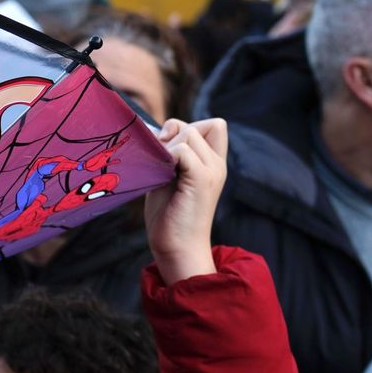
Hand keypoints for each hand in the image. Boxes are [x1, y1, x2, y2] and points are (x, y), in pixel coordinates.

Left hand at [144, 118, 227, 284]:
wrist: (177, 248)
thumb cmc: (169, 216)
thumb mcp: (170, 178)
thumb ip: (171, 156)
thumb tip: (154, 132)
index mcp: (213, 164)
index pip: (215, 125)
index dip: (188, 127)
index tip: (169, 148)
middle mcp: (217, 164)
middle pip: (199, 125)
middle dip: (174, 133)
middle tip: (161, 157)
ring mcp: (212, 171)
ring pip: (188, 132)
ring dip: (167, 145)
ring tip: (159, 169)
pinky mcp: (202, 179)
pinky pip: (183, 148)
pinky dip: (167, 154)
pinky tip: (161, 174)